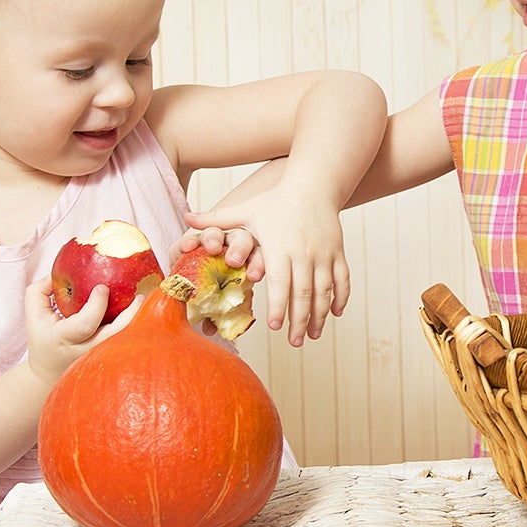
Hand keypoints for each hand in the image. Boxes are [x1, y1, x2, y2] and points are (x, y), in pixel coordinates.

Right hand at [24, 277, 141, 387]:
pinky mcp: (108, 356)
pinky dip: (136, 325)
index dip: (96, 306)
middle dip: (130, 315)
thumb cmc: (43, 335)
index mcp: (63, 338)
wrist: (48, 370)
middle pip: (113, 336)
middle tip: (140, 296)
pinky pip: (125, 340)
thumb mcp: (34, 312)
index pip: (84, 325)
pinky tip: (143, 310)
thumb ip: (41, 289)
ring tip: (144, 300)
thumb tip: (60, 270)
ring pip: (124, 341)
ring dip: (137, 321)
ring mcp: (98, 355)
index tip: (103, 288)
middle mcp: (84, 350)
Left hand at [185, 185, 349, 345]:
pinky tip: (335, 314)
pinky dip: (341, 299)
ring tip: (312, 335)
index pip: (280, 282)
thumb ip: (216, 219)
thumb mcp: (245, 210)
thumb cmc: (275, 200)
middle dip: (300, 321)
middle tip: (294, 342)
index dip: (278, 306)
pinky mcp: (337, 252)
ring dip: (320, 316)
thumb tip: (184, 217)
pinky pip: (342, 280)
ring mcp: (324, 253)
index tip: (273, 326)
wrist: (314, 184)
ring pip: (325, 291)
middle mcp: (304, 253)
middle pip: (304, 294)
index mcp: (279, 247)